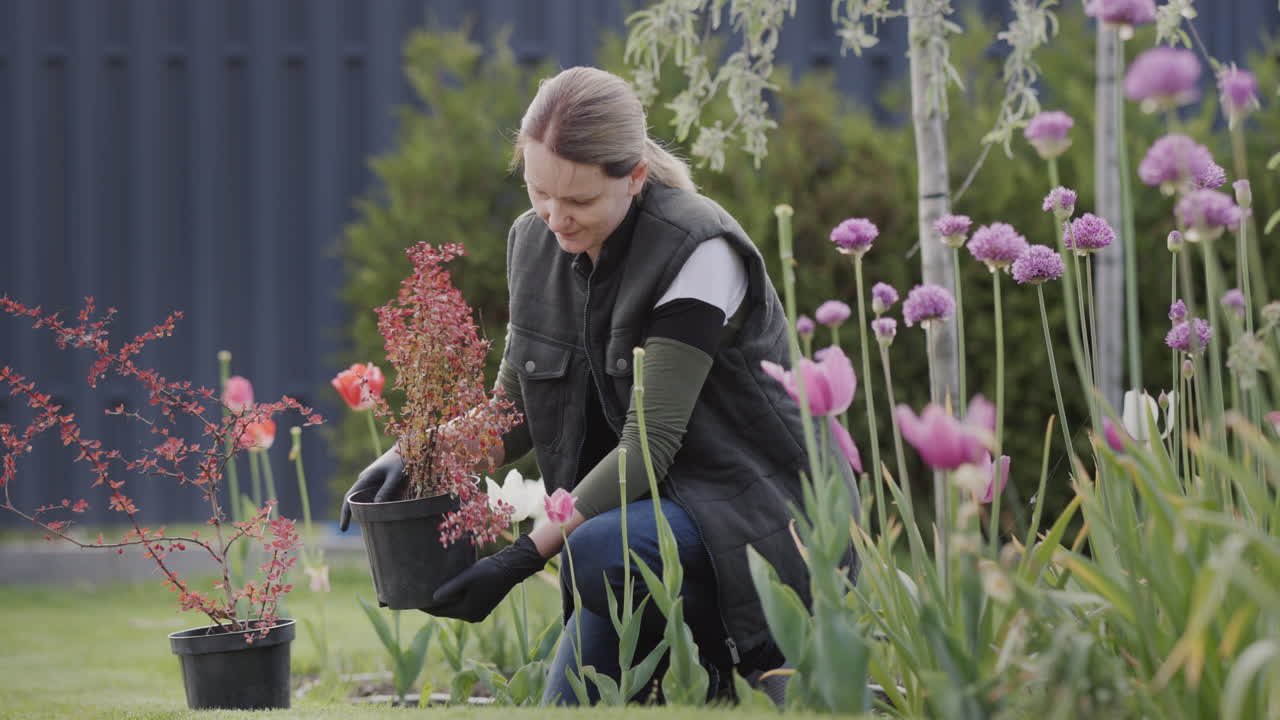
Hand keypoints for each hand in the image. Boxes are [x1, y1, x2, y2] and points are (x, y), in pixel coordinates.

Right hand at [338, 444, 405, 531]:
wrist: (410, 446)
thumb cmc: (402, 459)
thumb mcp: (395, 476)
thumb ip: (386, 490)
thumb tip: (375, 506)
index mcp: (365, 478)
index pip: (349, 498)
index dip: (345, 514)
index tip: (343, 529)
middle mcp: (366, 481)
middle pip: (360, 502)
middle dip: (364, 514)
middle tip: (377, 524)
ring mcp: (373, 482)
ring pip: (371, 501)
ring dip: (378, 508)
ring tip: (391, 509)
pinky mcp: (382, 483)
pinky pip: (380, 497)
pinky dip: (386, 503)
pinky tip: (397, 500)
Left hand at [425, 535, 546, 621]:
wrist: (511, 568)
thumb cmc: (488, 571)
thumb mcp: (466, 578)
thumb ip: (449, 589)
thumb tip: (432, 599)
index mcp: (467, 612)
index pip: (439, 612)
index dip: (425, 606)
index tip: (412, 599)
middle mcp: (472, 616)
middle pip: (446, 612)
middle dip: (433, 605)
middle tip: (417, 595)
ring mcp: (479, 613)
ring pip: (455, 609)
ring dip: (443, 602)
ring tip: (429, 592)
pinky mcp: (483, 606)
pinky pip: (463, 606)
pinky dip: (454, 600)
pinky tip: (447, 592)